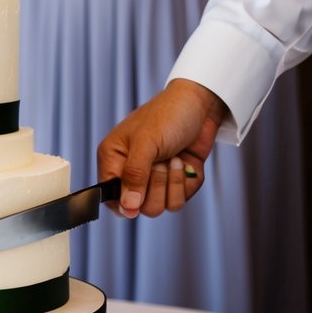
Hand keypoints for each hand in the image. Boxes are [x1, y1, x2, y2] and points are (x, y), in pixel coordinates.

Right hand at [96, 79, 226, 218]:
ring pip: (160, 207)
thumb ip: (134, 175)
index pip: (110, 197)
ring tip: (174, 158)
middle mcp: (131, 172)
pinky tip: (185, 163)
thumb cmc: (167, 115)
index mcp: (113, 159)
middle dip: (156, 186)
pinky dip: (186, 183)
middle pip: (139, 207)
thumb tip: (128, 207)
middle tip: (161, 161)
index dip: (124, 204)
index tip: (139, 199)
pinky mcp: (176, 183)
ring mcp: (154, 179)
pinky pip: (179, 201)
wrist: (201, 105)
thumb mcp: (146, 142)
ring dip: (172, 183)